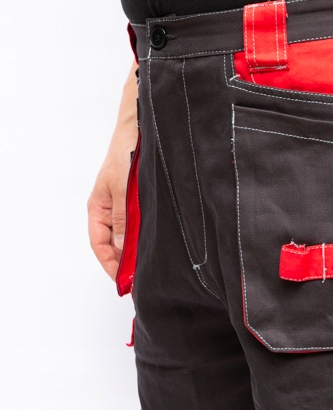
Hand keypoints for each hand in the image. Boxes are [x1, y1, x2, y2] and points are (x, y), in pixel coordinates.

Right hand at [88, 124, 138, 280]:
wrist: (141, 129)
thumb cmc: (125, 152)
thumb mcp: (122, 190)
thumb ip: (122, 219)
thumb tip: (122, 248)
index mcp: (99, 208)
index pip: (99, 244)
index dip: (110, 264)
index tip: (122, 280)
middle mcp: (111, 209)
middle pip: (114, 243)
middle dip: (125, 261)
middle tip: (141, 278)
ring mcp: (125, 205)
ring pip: (129, 234)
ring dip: (137, 248)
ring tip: (151, 264)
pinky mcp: (140, 199)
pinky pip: (140, 223)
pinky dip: (146, 234)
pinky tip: (157, 242)